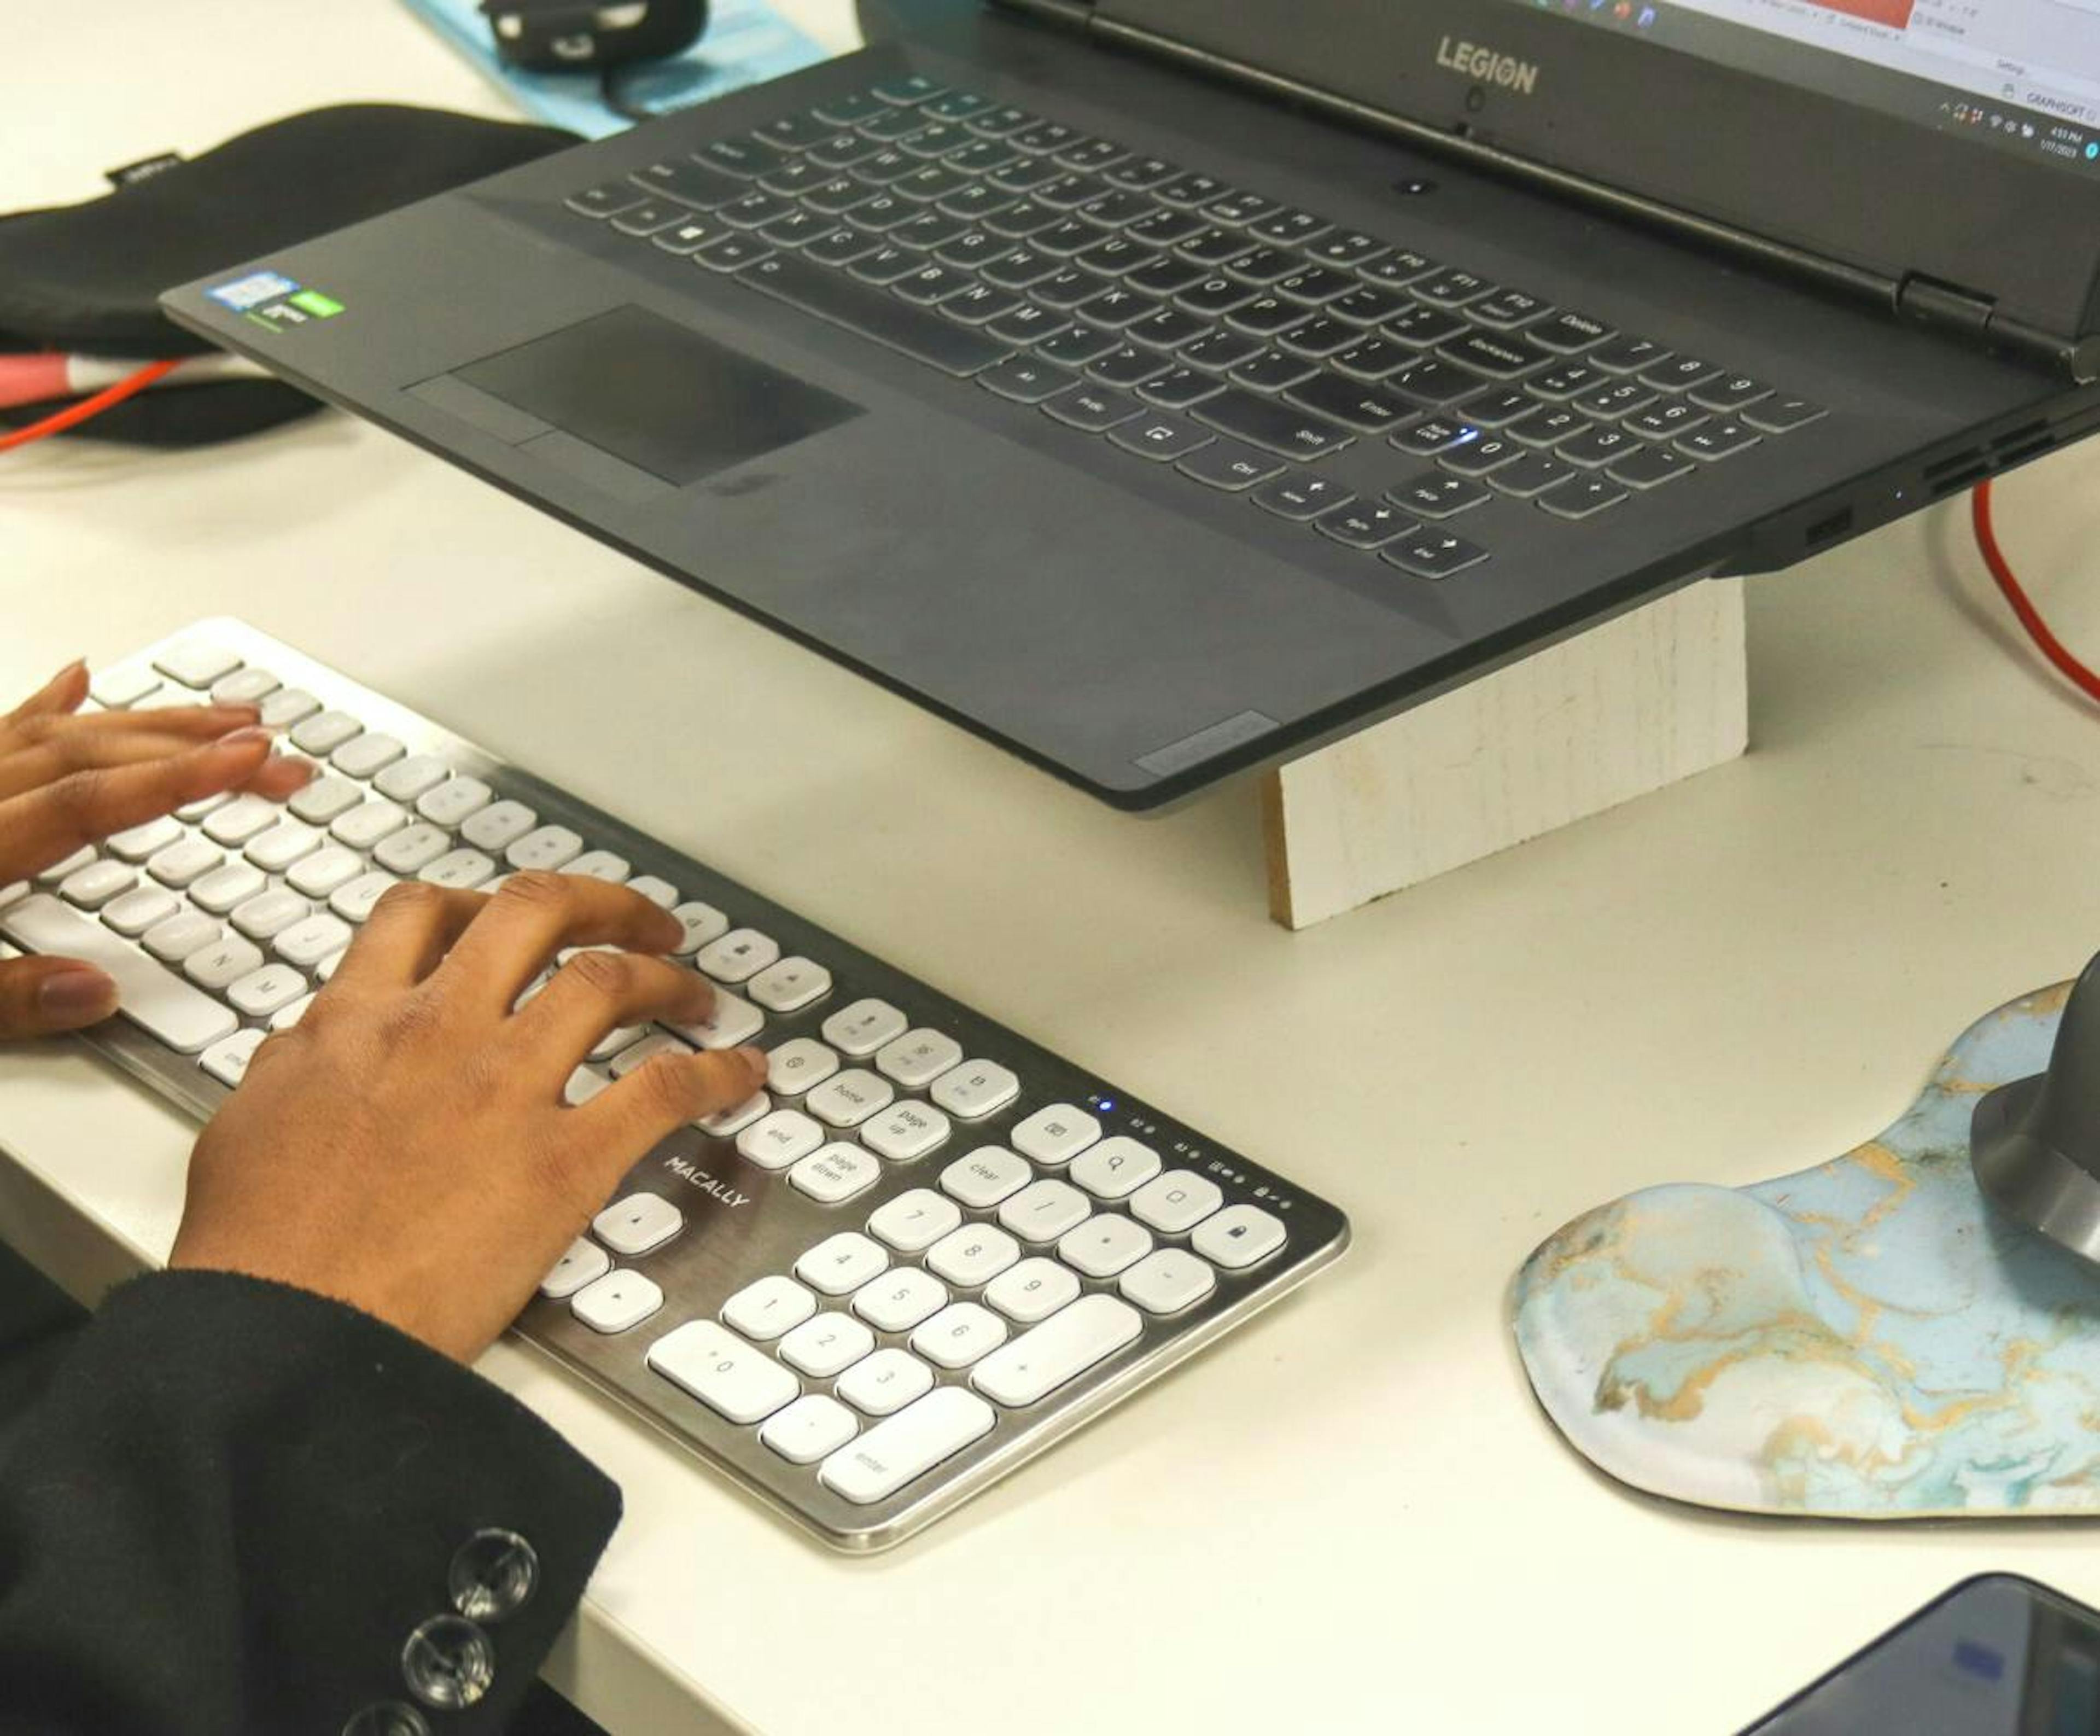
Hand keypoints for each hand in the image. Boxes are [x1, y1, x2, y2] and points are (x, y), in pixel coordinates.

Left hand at [0, 659, 310, 1038]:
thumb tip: (97, 992)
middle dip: (197, 749)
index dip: (180, 779)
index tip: (257, 761)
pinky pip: (3, 728)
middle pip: (94, 756)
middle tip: (282, 759)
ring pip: (62, 731)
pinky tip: (84, 680)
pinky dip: (52, 704)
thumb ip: (5, 997)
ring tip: (230, 716)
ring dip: (151, 723)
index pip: (89, 803)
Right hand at [170, 873, 768, 1361]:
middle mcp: (437, 1031)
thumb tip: (315, 1046)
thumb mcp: (249, 1124)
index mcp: (356, 1021)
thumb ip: (298, 1068)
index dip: (480, 902)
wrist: (286, 1331)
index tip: (514, 917)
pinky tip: (741, 1074)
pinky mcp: (563, 1159)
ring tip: (695, 992)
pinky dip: (715, 1074)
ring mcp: (504, 1088)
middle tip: (638, 922)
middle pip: (535, 913)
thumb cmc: (258, 1252)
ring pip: (607, 983)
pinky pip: (663, 1089)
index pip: (423, 915)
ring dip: (665, 978)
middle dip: (600, 903)